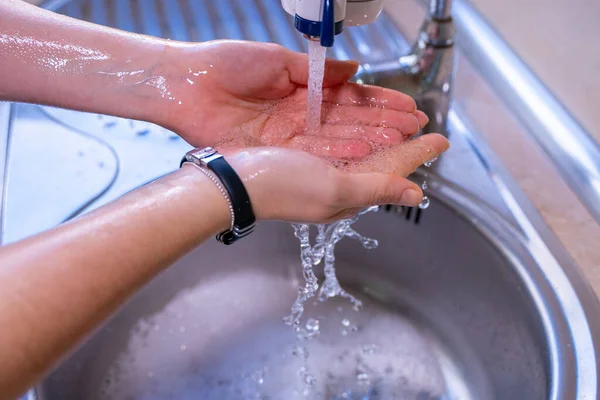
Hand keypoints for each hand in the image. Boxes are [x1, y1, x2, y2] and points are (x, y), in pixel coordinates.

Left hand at [159, 41, 428, 158]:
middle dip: (383, 125)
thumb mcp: (278, 61)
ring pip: (337, 139)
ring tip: (399, 144)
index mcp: (304, 90)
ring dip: (368, 141)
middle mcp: (301, 116)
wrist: (188, 85)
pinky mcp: (275, 152)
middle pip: (350, 121)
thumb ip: (318, 72)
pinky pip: (313, 153)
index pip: (351, 98)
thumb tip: (355, 71)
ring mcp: (290, 136)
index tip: (408, 108)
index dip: (380, 103)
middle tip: (415, 131)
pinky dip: (338, 152)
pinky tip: (362, 153)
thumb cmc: (227, 64)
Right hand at [222, 136, 448, 223]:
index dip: (418, 155)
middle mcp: (340, 187)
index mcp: (351, 195)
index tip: (441, 139)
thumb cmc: (282, 186)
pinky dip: (355, 134)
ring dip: (383, 137)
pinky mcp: (304, 162)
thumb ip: (375, 188)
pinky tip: (358, 127)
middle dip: (404, 144)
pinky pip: (340, 146)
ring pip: (362, 153)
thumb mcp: (334, 188)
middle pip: (381, 162)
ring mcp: (321, 175)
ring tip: (400, 122)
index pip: (394, 172)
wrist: (233, 182)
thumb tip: (415, 195)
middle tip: (422, 124)